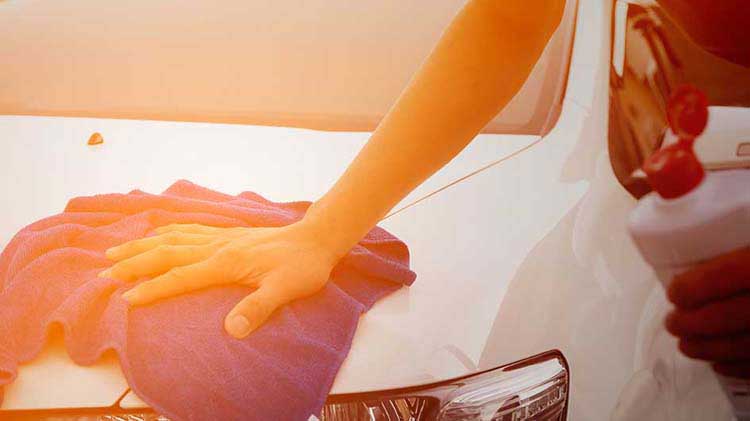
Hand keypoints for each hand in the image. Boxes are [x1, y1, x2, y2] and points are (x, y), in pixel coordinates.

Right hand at [99, 222, 341, 338]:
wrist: (316, 238)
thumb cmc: (303, 266)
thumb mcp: (285, 290)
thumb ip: (258, 308)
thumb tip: (232, 330)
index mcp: (226, 262)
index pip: (181, 275)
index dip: (153, 288)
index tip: (126, 298)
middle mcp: (217, 246)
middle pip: (166, 252)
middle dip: (134, 262)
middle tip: (103, 272)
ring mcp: (221, 237)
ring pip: (172, 238)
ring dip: (142, 244)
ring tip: (114, 250)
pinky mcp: (227, 234)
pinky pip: (188, 229)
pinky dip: (166, 231)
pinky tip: (157, 233)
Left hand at [665, 247, 749, 377]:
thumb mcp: (749, 236)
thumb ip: (725, 234)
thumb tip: (682, 219)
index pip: (725, 274)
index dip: (694, 287)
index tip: (675, 293)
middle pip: (729, 316)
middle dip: (692, 324)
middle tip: (673, 323)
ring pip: (745, 345)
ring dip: (708, 349)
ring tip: (686, 345)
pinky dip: (738, 366)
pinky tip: (719, 363)